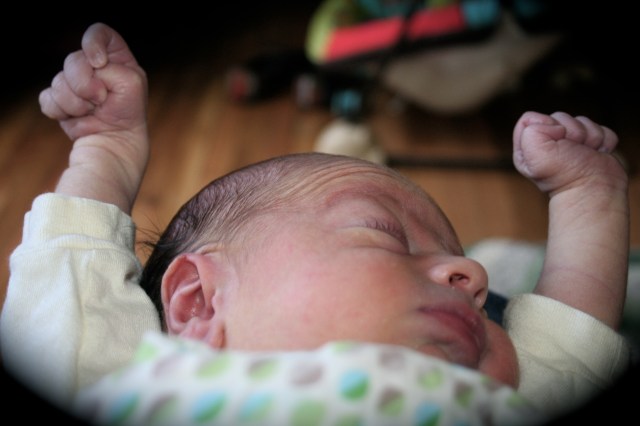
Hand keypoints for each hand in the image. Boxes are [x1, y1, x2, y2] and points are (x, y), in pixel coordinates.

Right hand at [39, 22, 146, 141]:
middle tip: (100, 99)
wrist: (115, 140)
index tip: (99, 63)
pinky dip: (61, 110)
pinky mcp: (58, 100)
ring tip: (92, 111)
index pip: (98, 32)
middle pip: (73, 60)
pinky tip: (77, 117)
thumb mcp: (131, 83)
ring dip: (76, 102)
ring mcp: (73, 83)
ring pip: (58, 81)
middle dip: (85, 84)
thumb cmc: (128, 111)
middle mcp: (91, 66)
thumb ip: (110, 68)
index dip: (93, 43)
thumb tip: (85, 74)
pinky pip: (47, 98)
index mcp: (113, 56)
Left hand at [512, 111, 624, 195]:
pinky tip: (597, 154)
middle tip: (571, 151)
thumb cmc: (564, 175)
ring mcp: (572, 144)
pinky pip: (601, 128)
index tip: (554, 140)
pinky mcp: (593, 144)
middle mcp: (548, 143)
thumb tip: (555, 125)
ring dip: (588, 137)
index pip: (530, 118)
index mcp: (527, 146)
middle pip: (559, 116)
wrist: (594, 190)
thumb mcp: (534, 153)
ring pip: (582, 120)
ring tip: (585, 154)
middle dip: (570, 131)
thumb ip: (530, 129)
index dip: (545, 124)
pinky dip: (603, 141)